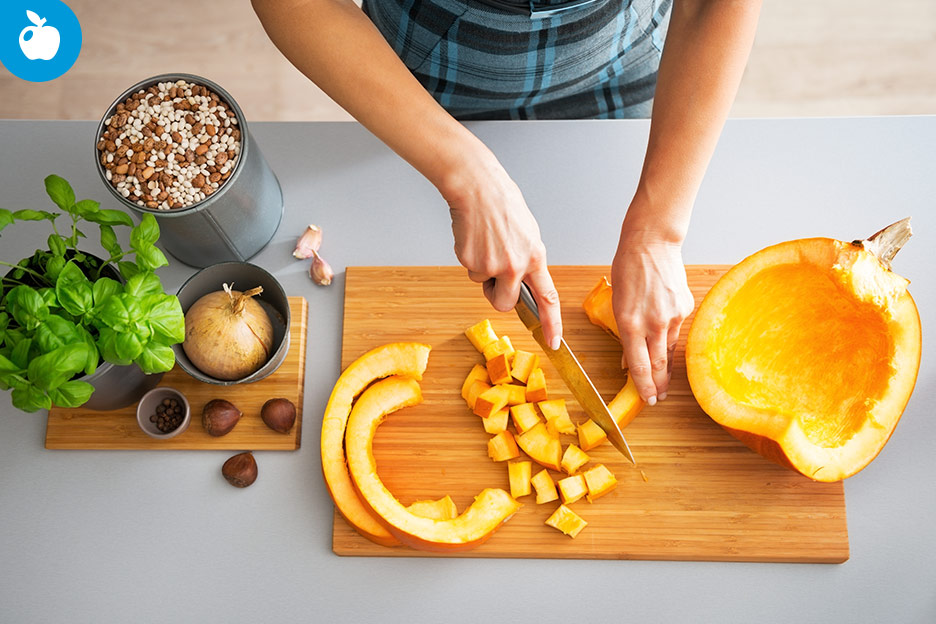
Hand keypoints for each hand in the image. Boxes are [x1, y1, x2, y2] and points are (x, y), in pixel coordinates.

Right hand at [446, 158, 561, 348]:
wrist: (477, 188)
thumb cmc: (502, 205)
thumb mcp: (528, 233)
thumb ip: (528, 259)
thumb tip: (523, 279)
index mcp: (535, 257)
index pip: (548, 298)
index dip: (552, 323)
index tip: (553, 342)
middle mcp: (515, 265)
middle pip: (505, 303)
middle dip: (498, 296)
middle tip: (494, 276)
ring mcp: (492, 265)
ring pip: (484, 285)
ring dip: (482, 271)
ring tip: (486, 242)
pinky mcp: (471, 261)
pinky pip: (470, 271)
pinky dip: (470, 258)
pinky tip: (474, 238)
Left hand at [610, 228, 693, 404]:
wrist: (652, 243)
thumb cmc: (628, 269)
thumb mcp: (617, 303)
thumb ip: (625, 332)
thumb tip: (629, 357)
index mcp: (630, 323)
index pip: (639, 366)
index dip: (644, 386)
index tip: (648, 400)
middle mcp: (653, 323)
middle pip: (658, 364)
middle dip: (658, 385)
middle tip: (659, 398)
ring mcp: (672, 316)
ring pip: (668, 348)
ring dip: (665, 365)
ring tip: (663, 380)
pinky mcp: (685, 308)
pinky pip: (675, 329)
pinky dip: (668, 337)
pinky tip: (664, 338)